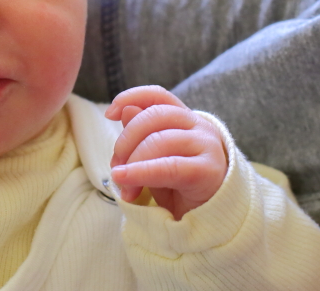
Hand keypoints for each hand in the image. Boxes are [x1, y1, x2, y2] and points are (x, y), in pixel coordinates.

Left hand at [105, 86, 227, 219]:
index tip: (109, 113)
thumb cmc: (179, 189)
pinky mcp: (210, 170)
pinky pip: (169, 166)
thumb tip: (125, 110)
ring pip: (159, 140)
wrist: (209, 223)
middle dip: (125, 141)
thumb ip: (141, 136)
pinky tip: (125, 181)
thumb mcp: (153, 160)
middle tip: (116, 168)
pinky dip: (141, 173)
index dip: (131, 97)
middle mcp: (199, 127)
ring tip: (124, 187)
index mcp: (184, 120)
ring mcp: (207, 146)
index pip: (158, 96)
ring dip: (133, 163)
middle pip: (153, 116)